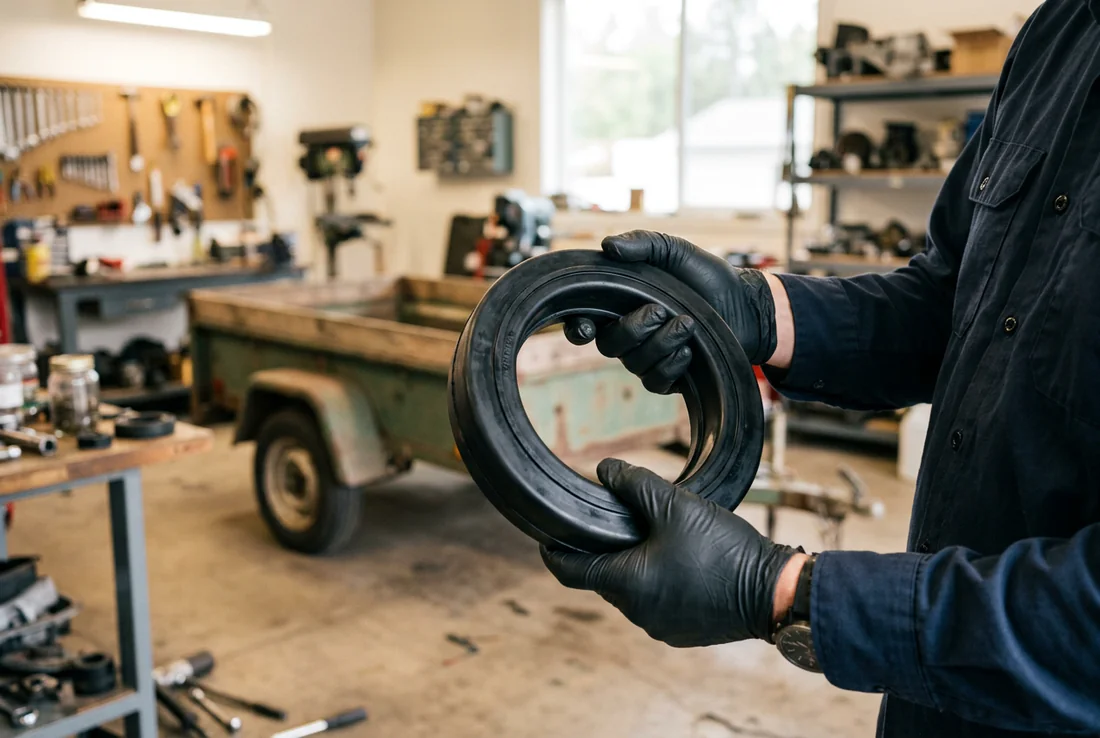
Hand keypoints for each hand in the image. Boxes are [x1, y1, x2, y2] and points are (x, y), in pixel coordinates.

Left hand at [541, 459, 798, 647]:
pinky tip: (681, 559)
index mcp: (627, 585)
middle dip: (605, 550)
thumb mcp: (676, 506)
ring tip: (655, 536)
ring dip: (636, 565)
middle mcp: (637, 613)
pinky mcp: (685, 632)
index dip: (553, 551)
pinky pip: (659, 602)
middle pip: (604, 578)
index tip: (546, 537)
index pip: (569, 571)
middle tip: (614, 520)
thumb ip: (635, 484)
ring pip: (633, 590)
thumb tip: (605, 469)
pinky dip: (659, 581)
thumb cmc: (722, 550)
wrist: (775, 593)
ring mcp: (662, 628)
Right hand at [563, 231, 778, 392]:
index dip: (577, 328)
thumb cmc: (706, 277)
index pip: (584, 321)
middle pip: (608, 344)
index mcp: (620, 304)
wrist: (744, 305)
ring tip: (688, 324)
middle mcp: (628, 333)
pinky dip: (671, 365)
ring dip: (661, 343)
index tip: (588, 326)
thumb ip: (643, 244)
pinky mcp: (668, 377)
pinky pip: (655, 381)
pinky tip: (689, 350)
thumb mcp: (675, 252)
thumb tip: (608, 245)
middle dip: (633, 329)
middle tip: (661, 311)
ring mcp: (646, 357)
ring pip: (634, 363)